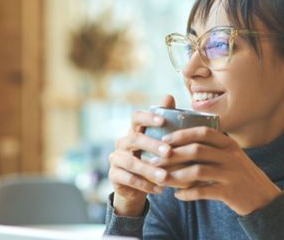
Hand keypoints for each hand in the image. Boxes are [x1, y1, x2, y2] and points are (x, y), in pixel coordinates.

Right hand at [108, 95, 174, 215]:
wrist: (136, 186)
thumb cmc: (151, 158)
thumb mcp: (159, 141)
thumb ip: (164, 121)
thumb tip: (169, 95)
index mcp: (134, 130)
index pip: (136, 117)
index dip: (148, 118)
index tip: (163, 121)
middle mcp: (122, 142)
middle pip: (134, 139)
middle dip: (152, 145)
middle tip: (169, 152)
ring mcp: (116, 159)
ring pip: (131, 162)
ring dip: (149, 169)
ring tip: (165, 176)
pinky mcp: (114, 175)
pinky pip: (128, 179)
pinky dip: (144, 184)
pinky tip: (159, 189)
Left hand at [154, 126, 281, 215]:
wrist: (264, 198)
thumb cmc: (241, 175)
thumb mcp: (232, 156)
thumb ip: (213, 148)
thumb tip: (182, 142)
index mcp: (230, 144)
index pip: (204, 132)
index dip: (182, 134)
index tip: (166, 139)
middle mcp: (231, 156)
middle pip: (196, 150)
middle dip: (173, 155)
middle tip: (157, 160)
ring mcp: (231, 174)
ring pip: (197, 171)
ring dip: (176, 175)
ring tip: (162, 179)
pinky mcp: (229, 192)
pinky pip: (203, 191)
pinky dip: (188, 194)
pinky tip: (177, 195)